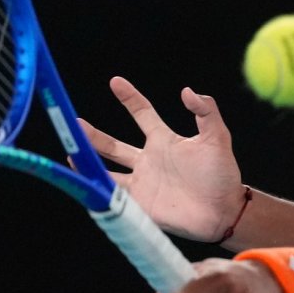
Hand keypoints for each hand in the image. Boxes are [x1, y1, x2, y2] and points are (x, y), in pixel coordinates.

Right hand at [79, 76, 245, 241]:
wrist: (223, 211)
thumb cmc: (222, 174)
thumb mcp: (217, 138)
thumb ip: (206, 112)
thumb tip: (187, 91)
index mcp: (164, 140)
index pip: (142, 113)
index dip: (129, 98)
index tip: (115, 82)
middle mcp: (148, 160)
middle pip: (113, 145)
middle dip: (93, 135)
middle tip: (74, 123)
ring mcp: (142, 183)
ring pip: (107, 170)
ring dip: (88, 162)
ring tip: (69, 151)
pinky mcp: (140, 204)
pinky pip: (113, 195)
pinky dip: (97, 188)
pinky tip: (82, 182)